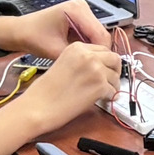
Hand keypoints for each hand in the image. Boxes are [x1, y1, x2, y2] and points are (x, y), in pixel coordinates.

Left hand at [0, 2, 111, 58]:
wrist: (20, 31)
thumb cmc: (32, 37)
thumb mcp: (54, 51)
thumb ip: (76, 58)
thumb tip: (94, 68)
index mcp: (77, 10)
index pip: (100, 34)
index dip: (103, 53)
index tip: (102, 68)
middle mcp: (82, 7)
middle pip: (101, 33)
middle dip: (99, 51)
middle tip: (96, 68)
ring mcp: (82, 11)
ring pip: (98, 34)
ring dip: (94, 49)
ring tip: (89, 63)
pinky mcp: (81, 17)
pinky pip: (91, 33)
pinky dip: (89, 45)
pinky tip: (84, 56)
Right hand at [6, 43, 127, 137]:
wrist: (38, 107)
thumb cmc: (44, 90)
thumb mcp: (62, 63)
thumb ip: (81, 61)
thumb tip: (99, 66)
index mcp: (77, 47)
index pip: (103, 49)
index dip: (106, 61)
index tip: (106, 68)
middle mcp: (88, 55)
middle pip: (114, 59)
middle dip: (115, 70)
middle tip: (111, 80)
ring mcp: (96, 70)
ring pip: (116, 76)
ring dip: (112, 85)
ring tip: (103, 93)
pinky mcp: (100, 86)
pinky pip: (114, 91)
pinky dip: (109, 97)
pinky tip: (101, 99)